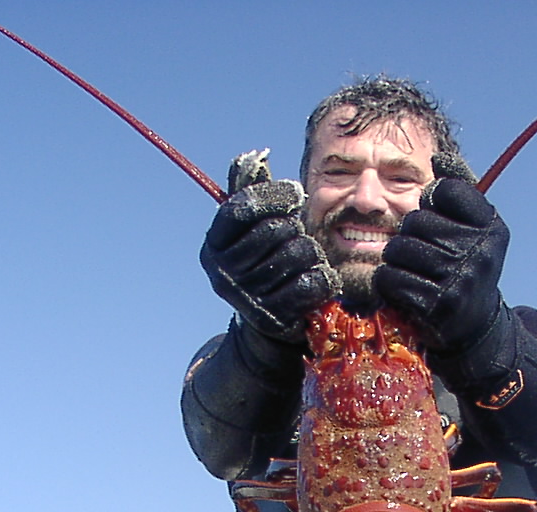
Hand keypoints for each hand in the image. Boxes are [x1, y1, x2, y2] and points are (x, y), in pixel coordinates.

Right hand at [200, 179, 335, 343]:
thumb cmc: (265, 267)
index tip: (295, 194)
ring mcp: (247, 298)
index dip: (274, 196)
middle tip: (298, 240)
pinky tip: (319, 280)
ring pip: (300, 253)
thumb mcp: (251, 231)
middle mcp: (223, 273)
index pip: (243, 208)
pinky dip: (323, 278)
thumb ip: (250, 193)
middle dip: (297, 230)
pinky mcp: (274, 318)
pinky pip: (312, 282)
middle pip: (278, 229)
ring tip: (306, 263)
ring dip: (313, 255)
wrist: (267, 330)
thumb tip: (255, 156)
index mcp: (213, 246)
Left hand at [375, 178, 508, 351]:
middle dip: (410, 235)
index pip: (445, 190)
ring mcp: (459, 279)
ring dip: (396, 260)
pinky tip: (403, 290)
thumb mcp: (474, 228)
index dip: (433, 204)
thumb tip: (439, 158)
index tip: (440, 222)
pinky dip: (388, 284)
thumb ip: (459, 189)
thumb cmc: (465, 267)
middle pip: (416, 220)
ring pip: (398, 248)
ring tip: (412, 271)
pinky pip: (390, 278)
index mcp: (491, 226)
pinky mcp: (436, 305)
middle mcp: (481, 251)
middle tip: (422, 254)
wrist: (473, 327)